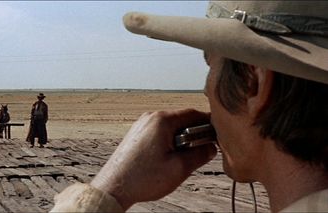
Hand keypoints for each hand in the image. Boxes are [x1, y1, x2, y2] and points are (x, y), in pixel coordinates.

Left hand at [90, 109, 216, 209]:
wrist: (114, 187)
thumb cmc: (141, 178)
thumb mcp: (180, 168)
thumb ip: (201, 154)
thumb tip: (211, 147)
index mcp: (161, 121)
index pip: (194, 114)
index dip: (210, 125)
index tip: (218, 136)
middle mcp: (150, 118)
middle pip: (182, 120)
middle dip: (194, 135)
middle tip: (200, 153)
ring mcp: (142, 125)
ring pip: (171, 127)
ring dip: (182, 141)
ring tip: (179, 160)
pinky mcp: (137, 134)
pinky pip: (160, 133)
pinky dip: (169, 143)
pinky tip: (167, 159)